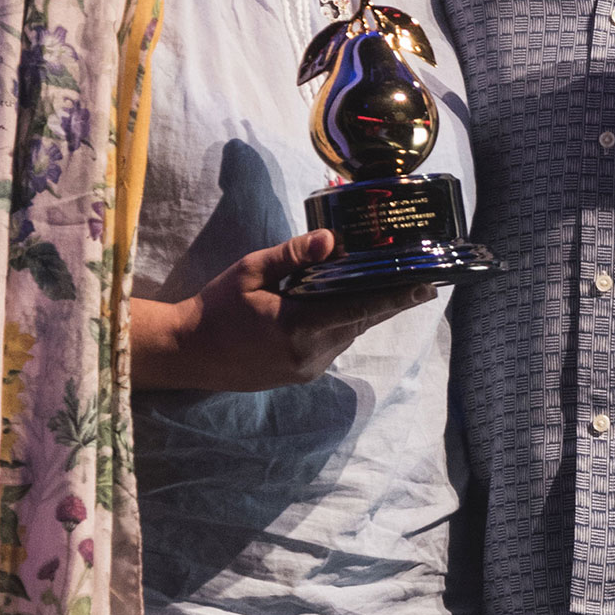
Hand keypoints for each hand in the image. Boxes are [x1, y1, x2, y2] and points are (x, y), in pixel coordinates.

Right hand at [130, 229, 435, 391]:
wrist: (187, 353)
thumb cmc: (216, 308)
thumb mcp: (250, 271)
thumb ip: (293, 255)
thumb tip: (331, 239)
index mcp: (298, 325)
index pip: (360, 307)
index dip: (397, 296)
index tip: (427, 286)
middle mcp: (310, 353)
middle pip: (361, 320)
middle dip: (387, 298)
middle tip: (418, 278)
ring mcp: (308, 368)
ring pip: (348, 333)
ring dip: (363, 310)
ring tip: (382, 284)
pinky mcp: (302, 375)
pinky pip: (333, 344)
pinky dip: (341, 323)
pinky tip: (340, 304)